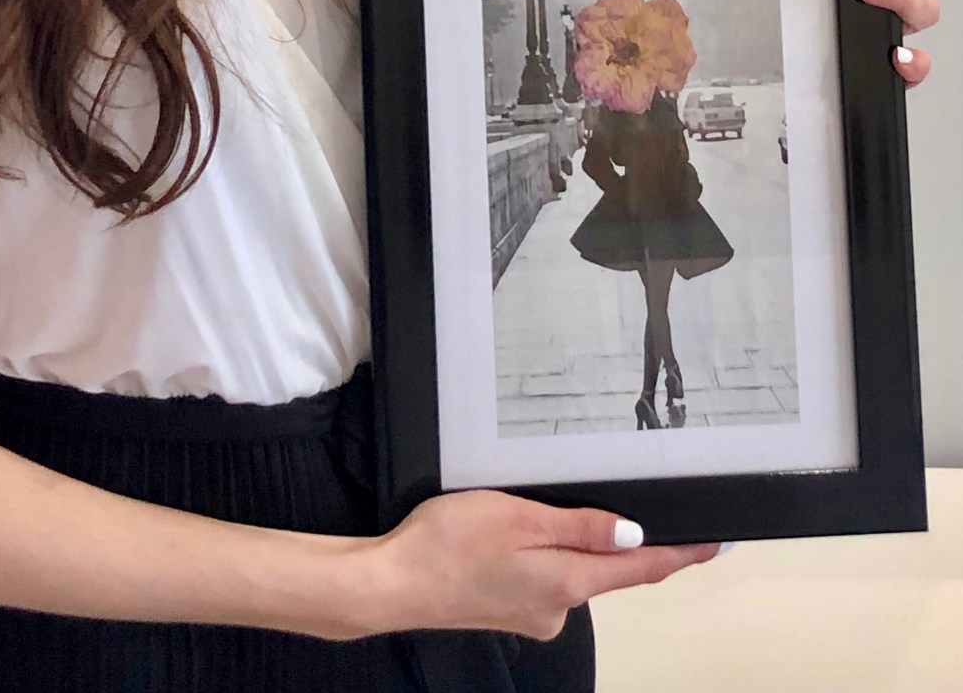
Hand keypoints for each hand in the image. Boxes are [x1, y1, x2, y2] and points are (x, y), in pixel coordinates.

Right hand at [362, 490, 717, 640]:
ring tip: (541, 511)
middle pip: (611, 570)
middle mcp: (560, 607)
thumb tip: (636, 535)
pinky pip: (547, 579)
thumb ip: (581, 528)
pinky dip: (548, 556)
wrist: (393, 583)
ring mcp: (534, 614)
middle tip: (623, 498)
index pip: (643, 568)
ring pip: (574, 572)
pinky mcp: (511, 610)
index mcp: (568, 581)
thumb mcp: (520, 519)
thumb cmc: (451, 542)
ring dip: (576, 545)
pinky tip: (516, 537)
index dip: (682, 554)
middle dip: (622, 540)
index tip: (718, 542)